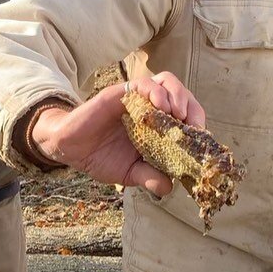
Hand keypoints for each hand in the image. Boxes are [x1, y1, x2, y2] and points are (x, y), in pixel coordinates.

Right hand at [31, 72, 204, 195]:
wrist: (70, 150)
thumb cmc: (100, 158)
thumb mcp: (129, 173)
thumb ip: (150, 177)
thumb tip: (170, 188)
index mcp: (157, 127)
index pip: (186, 117)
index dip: (197, 124)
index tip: (202, 140)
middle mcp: (150, 110)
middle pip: (182, 96)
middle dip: (193, 108)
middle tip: (194, 125)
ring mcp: (137, 100)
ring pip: (167, 83)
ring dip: (179, 95)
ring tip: (179, 113)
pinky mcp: (121, 94)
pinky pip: (144, 84)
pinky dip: (157, 91)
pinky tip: (161, 106)